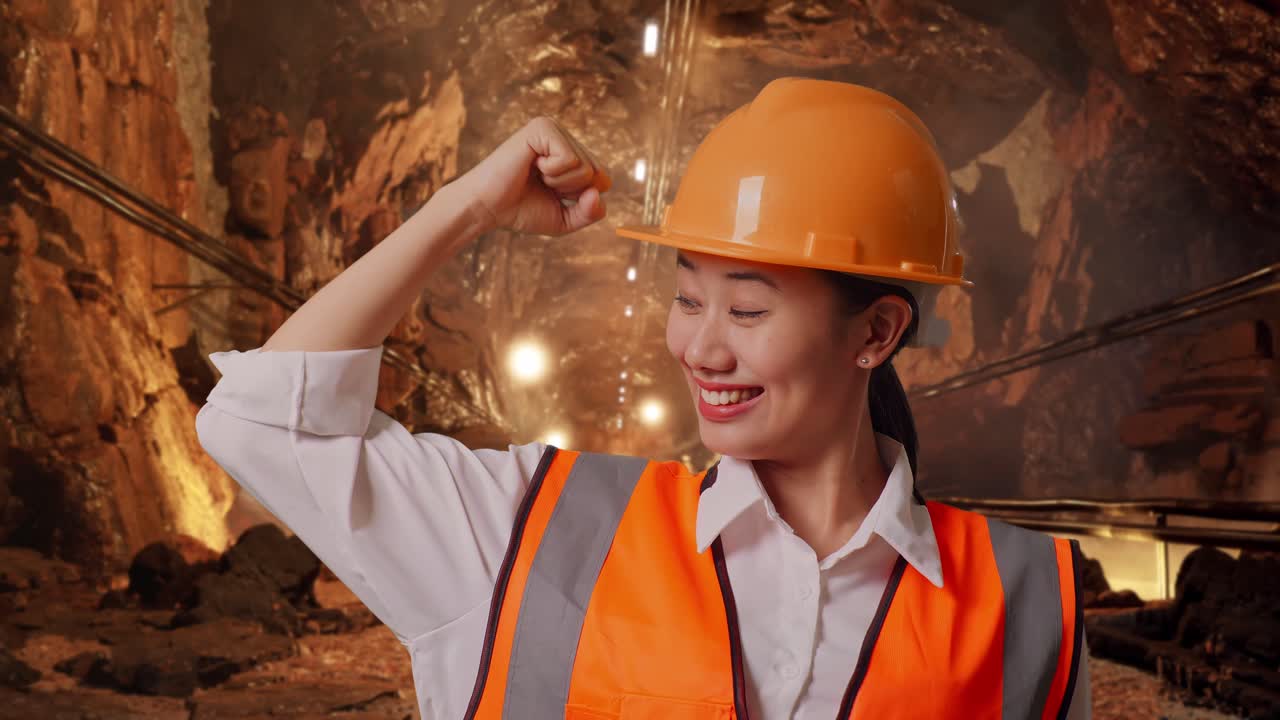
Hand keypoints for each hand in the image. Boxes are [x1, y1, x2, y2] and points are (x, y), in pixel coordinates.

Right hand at [453, 116, 610, 235]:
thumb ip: (591, 212)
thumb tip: (601, 189)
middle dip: (571, 191)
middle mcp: (565, 137)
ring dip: (560, 183)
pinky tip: (532, 166)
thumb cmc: (521, 210)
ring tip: (535, 175)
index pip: (604, 180)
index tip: (552, 194)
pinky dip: (552, 172)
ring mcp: (554, 129)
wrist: (486, 208)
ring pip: (586, 167)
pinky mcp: (542, 128)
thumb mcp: (565, 219)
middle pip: (598, 174)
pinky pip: (570, 159)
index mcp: (571, 153)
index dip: (581, 199)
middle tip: (541, 185)